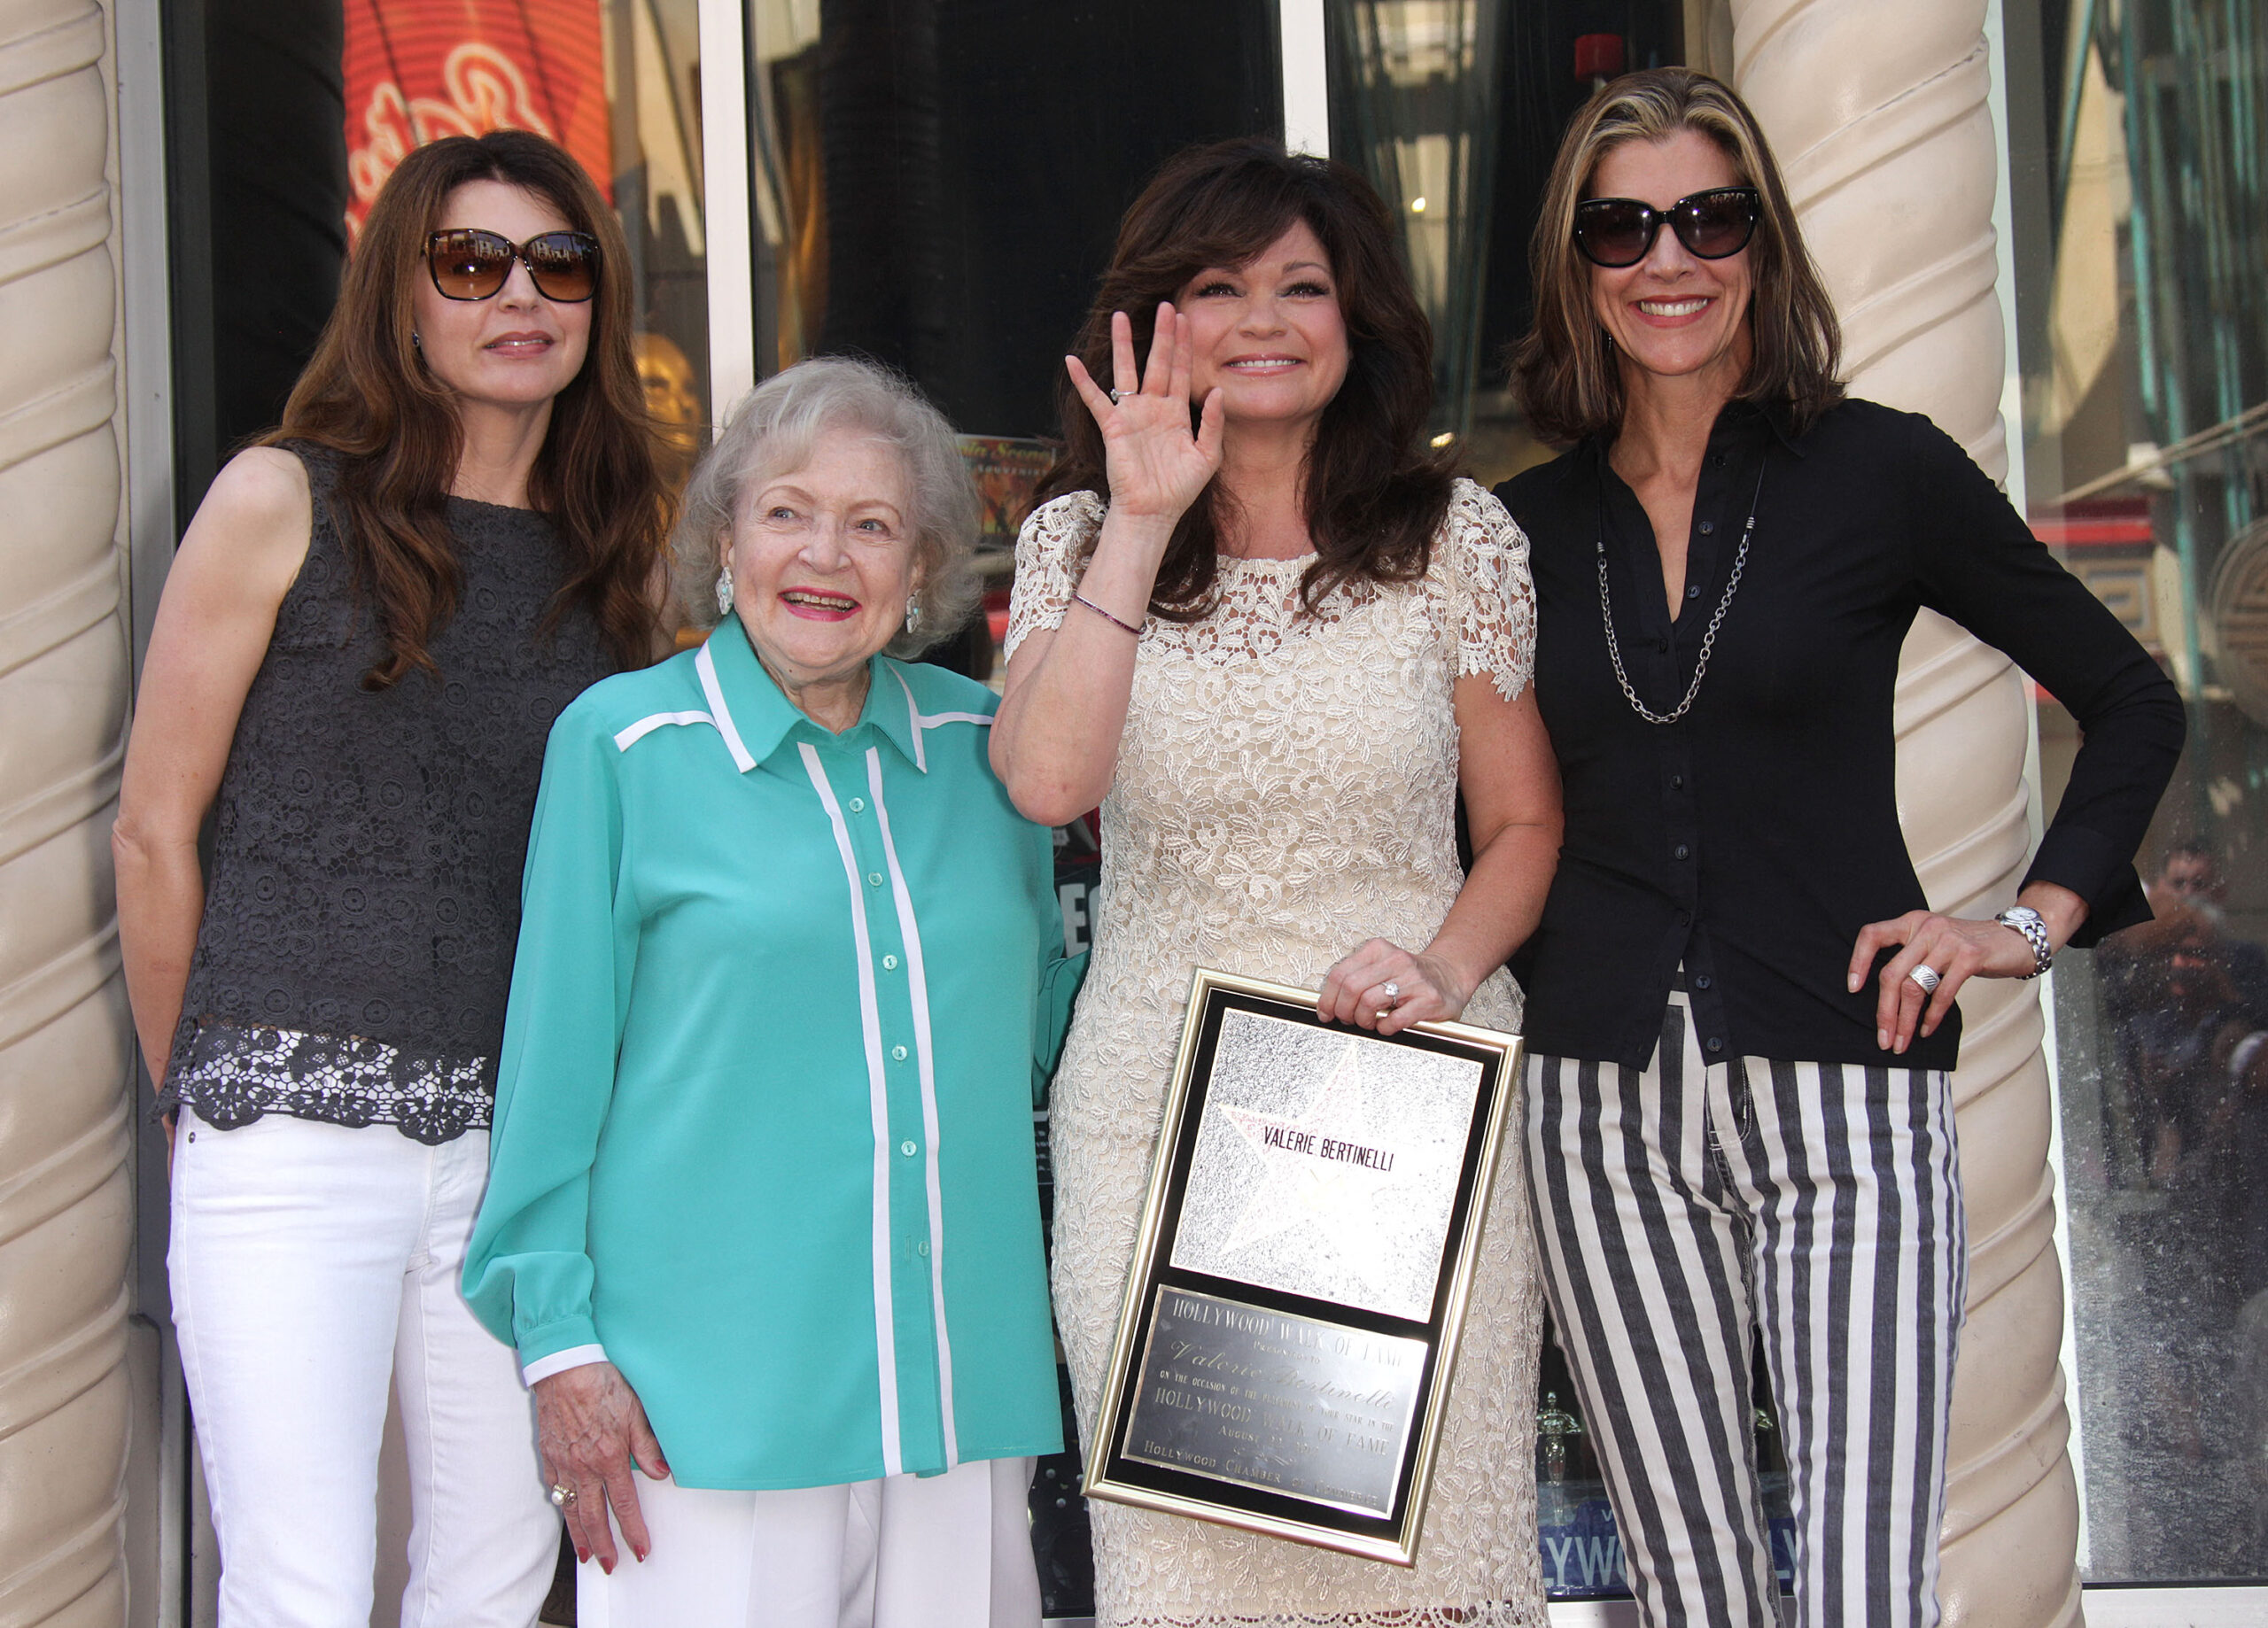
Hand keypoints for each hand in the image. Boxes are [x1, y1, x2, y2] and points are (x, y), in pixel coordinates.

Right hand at [534, 1362, 667, 1572]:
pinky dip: (563, 1505)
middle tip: (611, 1565)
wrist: (565, 1366)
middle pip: (594, 1516)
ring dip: (580, 1535)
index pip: (624, 1504)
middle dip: (604, 1544)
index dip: (633, 1530)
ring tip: (587, 1554)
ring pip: (572, 1508)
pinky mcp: (549, 1454)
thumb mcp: (636, 1411)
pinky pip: (556, 1488)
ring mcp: (563, 1462)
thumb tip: (661, 1474)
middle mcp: (584, 1466)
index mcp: (609, 1457)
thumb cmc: (602, 1382)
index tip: (640, 1549)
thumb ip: (648, 1446)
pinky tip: (568, 1512)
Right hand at [1064, 305, 1223, 526]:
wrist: (1154, 512)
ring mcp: (1132, 415)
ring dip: (1122, 345)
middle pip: (1157, 362)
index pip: (1180, 371)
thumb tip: (1217, 391)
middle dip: (1162, 335)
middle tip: (1166, 306)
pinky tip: (1072, 361)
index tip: (1187, 319)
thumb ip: (1213, 423)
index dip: (1184, 346)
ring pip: (1126, 371)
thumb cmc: (1181, 488)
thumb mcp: (1207, 456)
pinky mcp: (1113, 427)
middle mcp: (1153, 408)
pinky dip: (1084, 382)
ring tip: (1119, 317)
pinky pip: (1096, 400)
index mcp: (1176, 412)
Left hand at [1317, 939, 1473, 1035]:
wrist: (1450, 976)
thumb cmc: (1409, 977)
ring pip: (1369, 1002)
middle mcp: (1395, 960)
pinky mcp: (1428, 999)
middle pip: (1351, 987)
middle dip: (1343, 1011)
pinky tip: (1386, 1025)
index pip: (1339, 974)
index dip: (1327, 999)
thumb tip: (1326, 1004)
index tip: (1326, 1012)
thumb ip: (1355, 978)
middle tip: (1348, 1020)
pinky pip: (1395, 1019)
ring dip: (1363, 1020)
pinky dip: (1384, 1027)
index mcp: (1378, 950)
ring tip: (1368, 1023)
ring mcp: (1413, 979)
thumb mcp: (1380, 967)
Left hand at [1846, 910, 2044, 1054]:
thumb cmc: (1968, 948)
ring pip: (1914, 987)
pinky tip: (1926, 1030)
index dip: (1858, 961)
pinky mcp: (1970, 956)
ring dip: (1905, 1021)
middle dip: (1885, 1012)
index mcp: (1911, 922)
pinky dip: (1932, 1016)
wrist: (2014, 940)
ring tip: (1902, 1042)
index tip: (1852, 989)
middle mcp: (1926, 927)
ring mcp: (1948, 941)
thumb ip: (1911, 957)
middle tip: (1883, 1039)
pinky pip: (1943, 992)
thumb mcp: (1934, 943)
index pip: (1872, 935)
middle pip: (1892, 974)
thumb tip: (1883, 998)